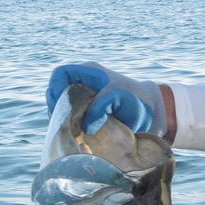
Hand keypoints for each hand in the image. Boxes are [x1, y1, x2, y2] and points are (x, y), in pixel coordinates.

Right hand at [46, 62, 166, 134]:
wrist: (149, 113)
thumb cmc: (137, 101)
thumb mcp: (122, 100)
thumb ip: (103, 105)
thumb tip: (86, 123)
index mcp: (89, 72)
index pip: (60, 74)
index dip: (54, 89)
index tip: (59, 107)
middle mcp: (83, 82)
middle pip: (55, 91)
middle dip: (56, 107)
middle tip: (64, 123)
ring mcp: (83, 96)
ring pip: (60, 105)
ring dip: (62, 118)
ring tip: (71, 129)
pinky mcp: (85, 111)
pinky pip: (69, 116)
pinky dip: (69, 124)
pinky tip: (76, 133)